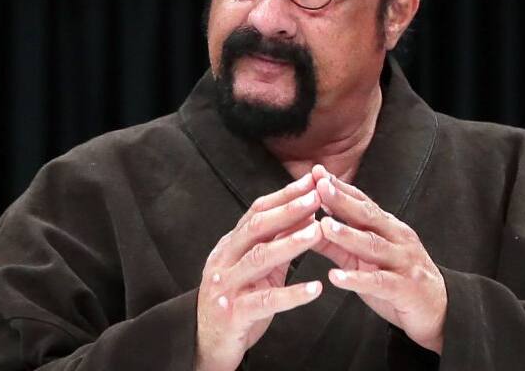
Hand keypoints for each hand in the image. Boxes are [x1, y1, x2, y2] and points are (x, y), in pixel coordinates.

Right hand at [196, 173, 324, 370]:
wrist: (206, 344)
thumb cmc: (236, 300)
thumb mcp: (256, 269)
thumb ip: (276, 243)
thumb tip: (305, 215)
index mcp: (230, 245)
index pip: (256, 211)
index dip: (284, 195)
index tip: (310, 182)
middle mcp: (224, 260)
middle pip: (256, 228)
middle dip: (288, 210)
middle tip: (316, 198)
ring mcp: (225, 286)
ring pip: (259, 258)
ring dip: (291, 243)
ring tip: (318, 232)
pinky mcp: (233, 314)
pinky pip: (266, 302)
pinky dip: (292, 295)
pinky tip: (315, 289)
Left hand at [314, 172, 446, 353]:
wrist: (439, 309)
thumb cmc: (397, 278)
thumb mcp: (365, 258)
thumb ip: (338, 243)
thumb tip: (308, 225)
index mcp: (388, 227)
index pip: (362, 202)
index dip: (340, 187)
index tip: (317, 172)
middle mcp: (397, 238)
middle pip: (368, 216)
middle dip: (343, 201)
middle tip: (320, 187)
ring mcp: (403, 261)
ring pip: (373, 245)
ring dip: (348, 234)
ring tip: (324, 226)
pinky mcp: (405, 288)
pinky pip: (379, 282)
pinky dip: (356, 279)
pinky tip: (335, 277)